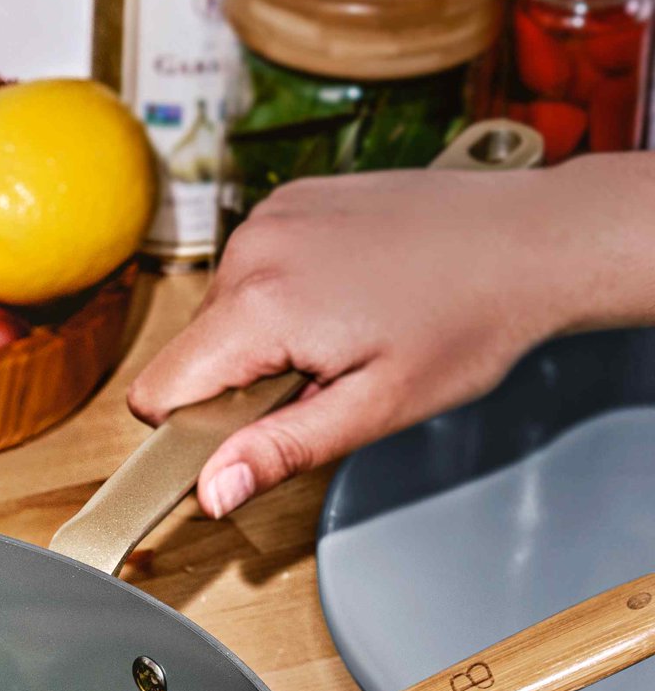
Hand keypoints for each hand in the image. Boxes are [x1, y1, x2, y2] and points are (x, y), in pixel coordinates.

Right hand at [128, 164, 596, 516]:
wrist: (534, 240)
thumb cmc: (470, 323)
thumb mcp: (375, 409)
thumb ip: (280, 450)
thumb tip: (212, 491)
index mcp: (261, 305)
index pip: (157, 391)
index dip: (192, 429)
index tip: (253, 429)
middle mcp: (253, 248)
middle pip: (190, 352)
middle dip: (240, 381)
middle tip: (324, 377)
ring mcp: (271, 215)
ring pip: (218, 313)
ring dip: (263, 338)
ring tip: (342, 332)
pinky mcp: (291, 199)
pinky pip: (250, 270)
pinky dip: (282, 293)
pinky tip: (345, 294)